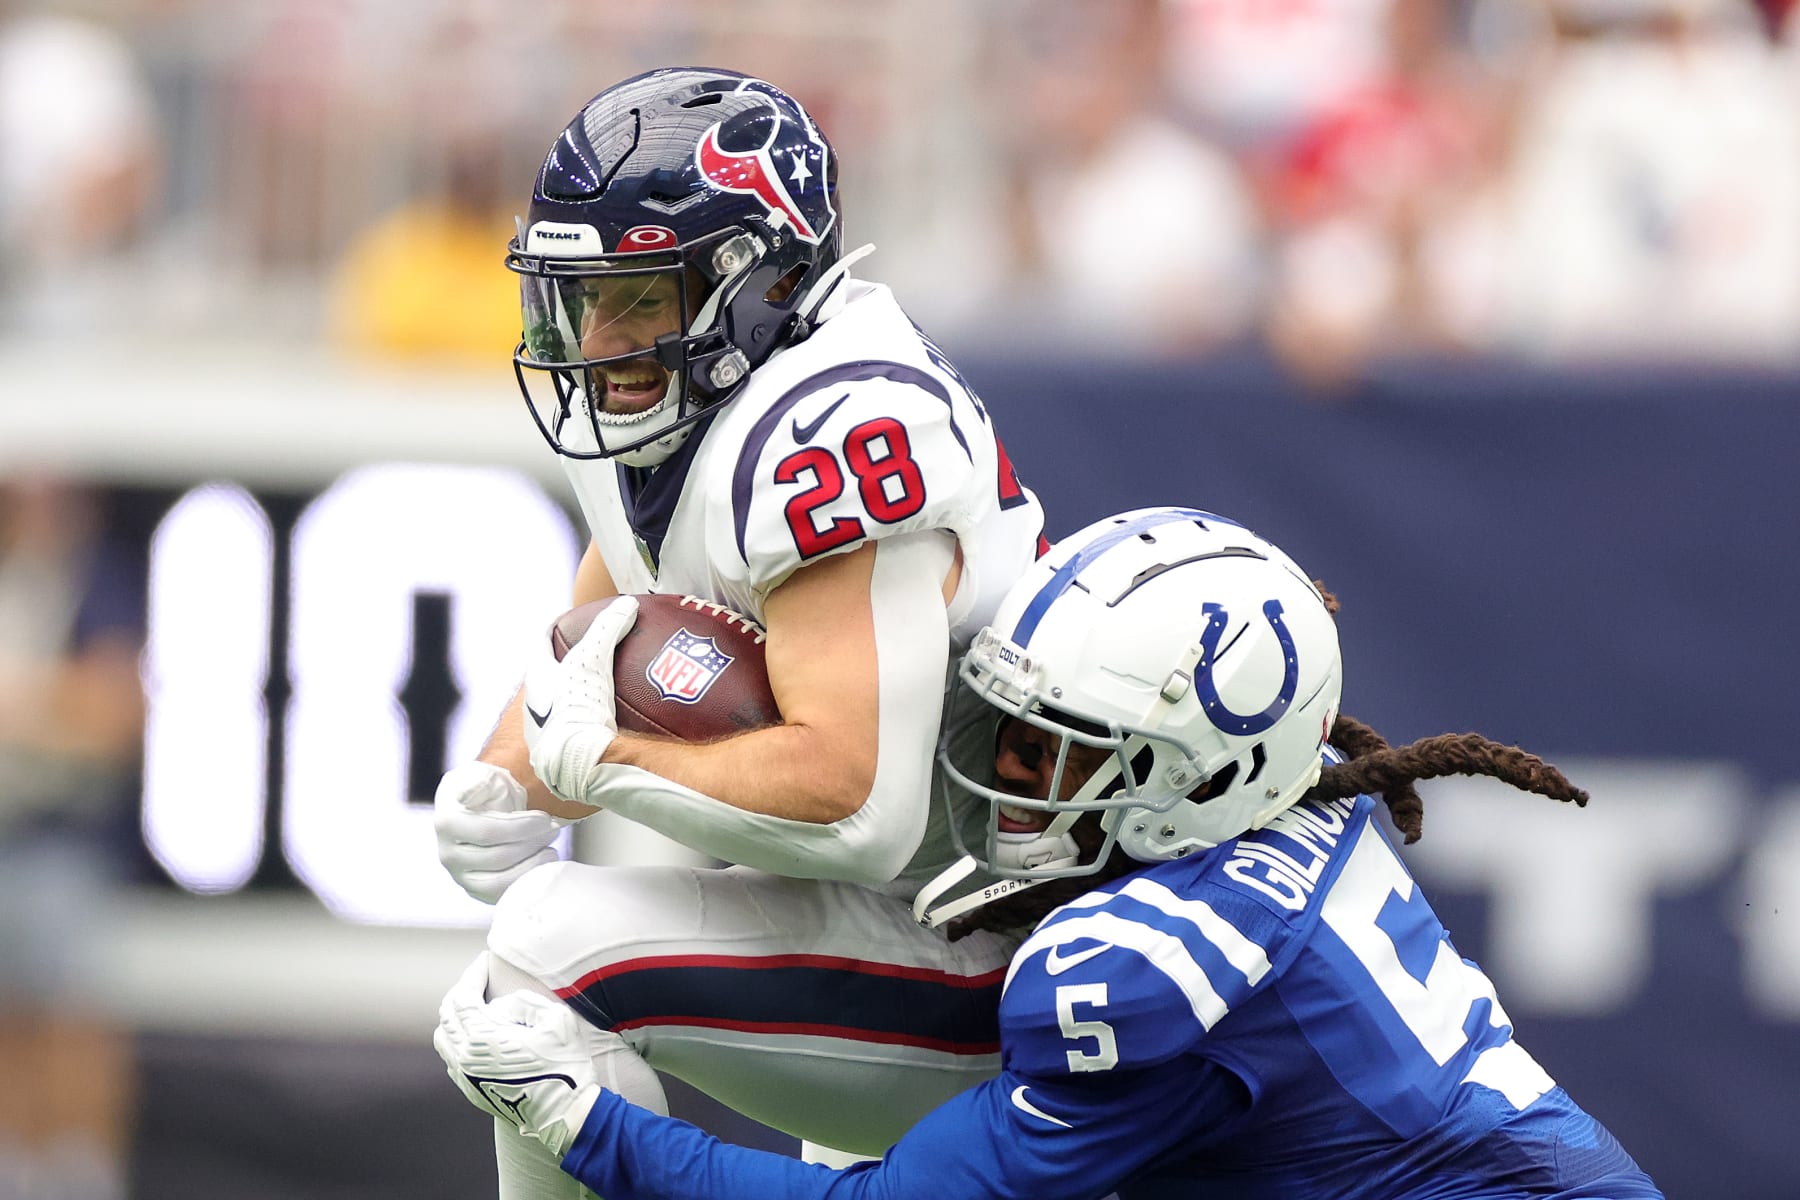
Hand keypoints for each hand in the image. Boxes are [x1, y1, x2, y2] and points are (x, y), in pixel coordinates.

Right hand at [434, 761, 562, 903]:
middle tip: (554, 830)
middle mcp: (448, 854)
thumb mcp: (483, 775)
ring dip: (532, 865)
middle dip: (532, 843)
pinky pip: (502, 896)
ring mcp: (460, 876)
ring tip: (551, 849)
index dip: (522, 827)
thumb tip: (466, 796)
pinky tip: (542, 864)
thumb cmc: (489, 790)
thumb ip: (478, 783)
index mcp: (447, 823)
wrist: (487, 809)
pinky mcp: (476, 891)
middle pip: (498, 857)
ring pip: (499, 882)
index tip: (546, 818)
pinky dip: (526, 881)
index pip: (489, 832)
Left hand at [434, 953, 605, 1156]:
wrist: (563, 1115)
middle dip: (462, 991)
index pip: (463, 996)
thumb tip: (500, 1003)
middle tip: (479, 980)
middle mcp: (466, 1058)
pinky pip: (451, 1059)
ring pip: (444, 1038)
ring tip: (476, 1006)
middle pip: (447, 1014)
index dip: (473, 974)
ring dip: (455, 1017)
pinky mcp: (471, 1091)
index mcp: (482, 1038)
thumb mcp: (555, 1020)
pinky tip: (479, 1035)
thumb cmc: (564, 1066)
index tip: (485, 960)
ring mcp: (466, 1077)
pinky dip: (458, 1040)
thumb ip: (522, 1002)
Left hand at [526, 595, 638, 808]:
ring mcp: (548, 736)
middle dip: (570, 667)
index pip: (542, 644)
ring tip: (614, 692)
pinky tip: (623, 732)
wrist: (572, 769)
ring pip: (564, 709)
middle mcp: (536, 708)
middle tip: (598, 655)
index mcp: (537, 680)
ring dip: (583, 700)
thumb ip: (606, 630)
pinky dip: (598, 728)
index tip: (568, 619)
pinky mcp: (564, 761)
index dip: (554, 628)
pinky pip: (582, 736)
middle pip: (551, 678)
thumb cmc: (573, 711)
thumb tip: (626, 603)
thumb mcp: (590, 662)